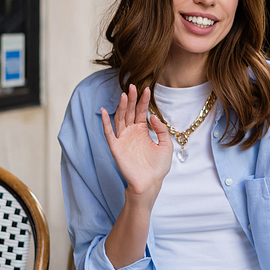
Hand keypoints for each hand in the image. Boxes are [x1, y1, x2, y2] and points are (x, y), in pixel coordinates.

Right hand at [101, 84, 172, 201]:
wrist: (150, 183)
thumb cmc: (158, 167)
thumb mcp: (166, 145)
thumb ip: (161, 129)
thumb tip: (153, 116)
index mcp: (142, 131)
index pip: (141, 112)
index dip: (143, 101)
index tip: (147, 89)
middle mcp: (131, 133)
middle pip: (129, 112)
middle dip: (131, 99)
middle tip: (132, 86)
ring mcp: (123, 139)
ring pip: (120, 119)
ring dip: (121, 107)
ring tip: (124, 95)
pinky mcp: (116, 147)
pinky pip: (109, 133)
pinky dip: (105, 122)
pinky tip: (104, 111)